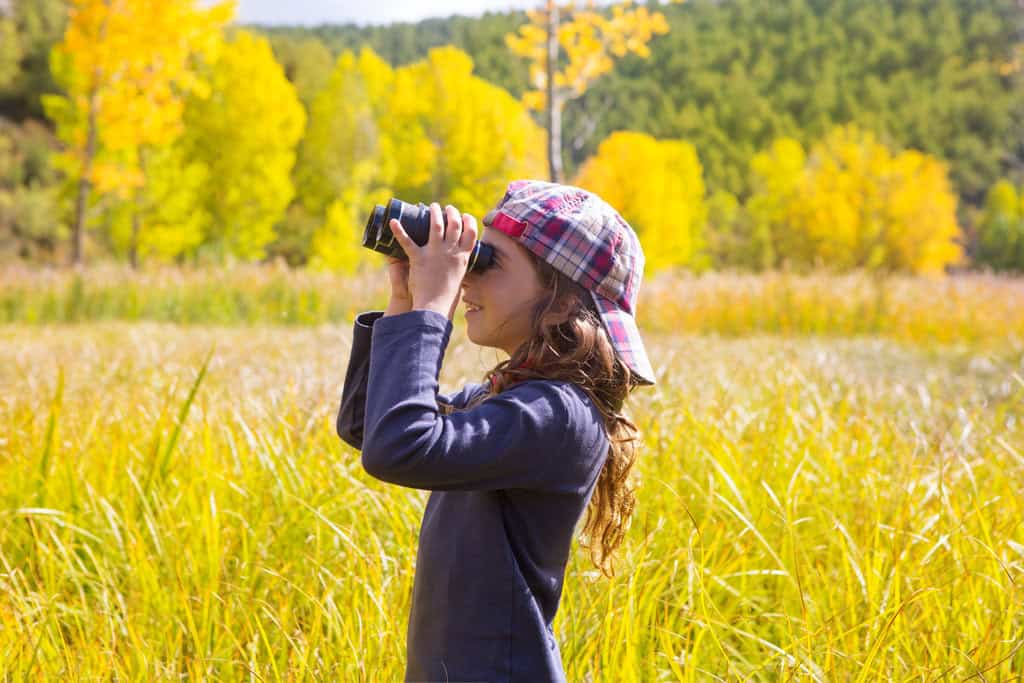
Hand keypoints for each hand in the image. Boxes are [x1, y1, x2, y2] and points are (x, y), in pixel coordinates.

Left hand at [388, 202, 477, 319]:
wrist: (434, 307)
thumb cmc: (447, 297)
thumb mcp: (459, 278)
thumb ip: (458, 267)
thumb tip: (458, 262)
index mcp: (463, 258)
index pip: (471, 233)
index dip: (469, 222)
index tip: (465, 216)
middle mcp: (451, 252)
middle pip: (454, 224)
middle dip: (451, 212)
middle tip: (446, 208)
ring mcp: (435, 253)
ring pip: (435, 225)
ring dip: (434, 213)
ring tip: (432, 207)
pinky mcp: (418, 259)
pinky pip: (407, 241)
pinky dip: (399, 231)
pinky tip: (394, 222)